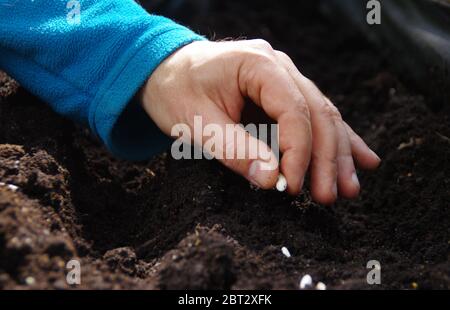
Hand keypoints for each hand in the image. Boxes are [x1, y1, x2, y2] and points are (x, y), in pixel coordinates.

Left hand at [140, 40, 379, 203]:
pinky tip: (361, 159)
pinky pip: (314, 118)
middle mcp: (279, 67)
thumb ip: (235, 150)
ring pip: (323, 117)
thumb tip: (271, 180)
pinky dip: (335, 141)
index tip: (291, 187)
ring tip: (349, 189)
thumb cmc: (174, 91)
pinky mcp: (282, 94)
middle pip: (317, 113)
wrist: (163, 72)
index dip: (298, 153)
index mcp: (258, 64)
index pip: (294, 111)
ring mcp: (284, 79)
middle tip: (330, 197)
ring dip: (337, 154)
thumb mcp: (196, 123)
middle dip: (326, 159)